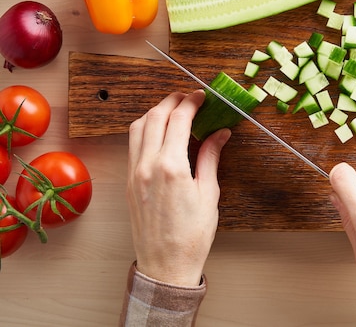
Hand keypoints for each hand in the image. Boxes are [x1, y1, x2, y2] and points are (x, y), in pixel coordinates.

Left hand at [127, 91, 230, 286]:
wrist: (166, 265)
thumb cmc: (191, 235)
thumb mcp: (208, 193)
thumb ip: (210, 157)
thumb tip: (220, 133)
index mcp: (171, 167)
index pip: (178, 120)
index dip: (191, 102)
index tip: (201, 96)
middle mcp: (147, 166)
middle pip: (154, 117)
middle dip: (171, 101)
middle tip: (188, 97)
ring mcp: (134, 173)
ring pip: (137, 128)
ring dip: (154, 113)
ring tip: (172, 110)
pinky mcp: (129, 183)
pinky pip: (133, 145)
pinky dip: (144, 130)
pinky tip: (159, 133)